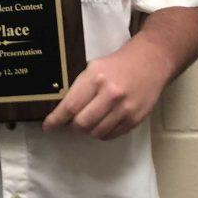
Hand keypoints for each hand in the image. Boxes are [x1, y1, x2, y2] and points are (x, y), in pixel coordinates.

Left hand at [43, 43, 165, 140]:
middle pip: (82, 124)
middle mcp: (110, 95)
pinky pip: (112, 135)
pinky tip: (103, 122)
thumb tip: (62, 112)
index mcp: (95, 79)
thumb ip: (79, 89)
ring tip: (90, 120)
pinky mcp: (135, 119)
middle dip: (73, 126)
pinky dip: (103, 133)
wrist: (150, 63)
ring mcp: (125, 108)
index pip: (70, 106)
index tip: (48, 127)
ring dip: (89, 131)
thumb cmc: (117, 66)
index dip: (56, 120)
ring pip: (96, 133)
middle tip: (73, 122)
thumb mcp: (93, 69)